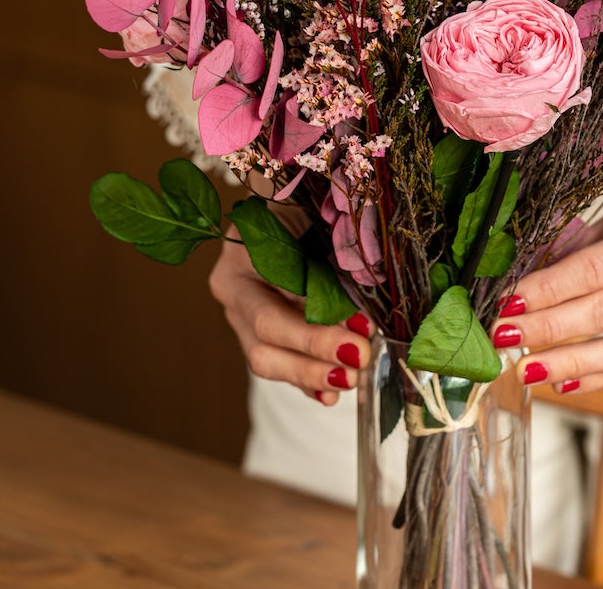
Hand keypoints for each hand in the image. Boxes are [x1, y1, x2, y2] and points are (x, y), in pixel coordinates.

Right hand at [209, 227, 372, 404]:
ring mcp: (241, 316)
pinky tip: (330, 394)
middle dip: (315, 352)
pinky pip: (279, 365)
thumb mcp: (313, 216)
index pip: (276, 297)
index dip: (317, 320)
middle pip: (266, 335)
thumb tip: (367, 289)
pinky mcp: (258, 335)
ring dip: (312, 373)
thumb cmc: (302, 208)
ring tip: (351, 379)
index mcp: (241, 254)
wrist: (288, 212)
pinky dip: (306, 382)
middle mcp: (234, 289)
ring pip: (266, 359)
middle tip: (359, 357)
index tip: (361, 327)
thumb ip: (331, 247)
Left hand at [491, 159, 602, 394]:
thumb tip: (521, 284)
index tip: (507, 302)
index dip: (547, 291)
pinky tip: (561, 380)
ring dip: (568, 363)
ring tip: (526, 369)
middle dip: (547, 328)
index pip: (593, 271)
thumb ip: (575, 251)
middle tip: (504, 336)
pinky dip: (597, 378)